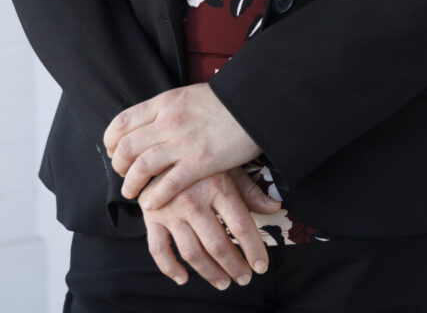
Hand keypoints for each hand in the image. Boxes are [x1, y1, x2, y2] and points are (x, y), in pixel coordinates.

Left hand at [103, 82, 260, 205]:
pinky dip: (154, 197)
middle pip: (125, 147)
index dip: (111, 142)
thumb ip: (167, 109)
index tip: (114, 152)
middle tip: (124, 174)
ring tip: (133, 193)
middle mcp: (168, 121)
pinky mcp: (199, 163)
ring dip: (131, 185)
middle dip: (118, 166)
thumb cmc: (225, 101)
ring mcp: (182, 143)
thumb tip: (149, 123)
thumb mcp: (189, 95)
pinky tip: (152, 203)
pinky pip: (166, 185)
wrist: (255, 103)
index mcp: (164, 103)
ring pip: (140, 168)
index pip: (122, 123)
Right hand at [142, 167, 280, 289]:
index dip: (254, 250)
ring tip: (223, 282)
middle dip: (234, 266)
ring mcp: (170, 210)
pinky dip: (170, 268)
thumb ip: (250, 190)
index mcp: (217, 185)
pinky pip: (158, 250)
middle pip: (218, 244)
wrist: (162, 144)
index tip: (261, 266)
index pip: (241, 226)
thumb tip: (275, 209)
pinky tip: (183, 278)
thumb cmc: (202, 156)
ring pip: (192, 253)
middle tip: (244, 278)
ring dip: (209, 273)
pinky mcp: (152, 216)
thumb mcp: (228, 165)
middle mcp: (193, 199)